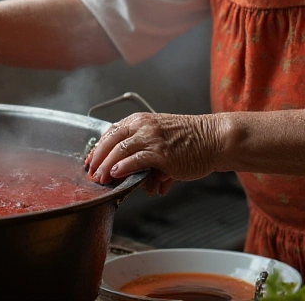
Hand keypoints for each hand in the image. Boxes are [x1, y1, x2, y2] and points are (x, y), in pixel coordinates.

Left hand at [85, 113, 223, 188]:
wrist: (214, 139)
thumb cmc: (193, 141)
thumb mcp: (164, 141)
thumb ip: (150, 160)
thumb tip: (147, 184)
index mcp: (141, 120)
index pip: (111, 132)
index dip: (97, 148)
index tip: (90, 160)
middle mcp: (143, 126)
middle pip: (110, 141)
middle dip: (97, 159)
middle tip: (91, 174)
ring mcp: (151, 138)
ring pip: (118, 151)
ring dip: (106, 167)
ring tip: (101, 180)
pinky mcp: (160, 153)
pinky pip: (134, 160)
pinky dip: (122, 168)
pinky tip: (116, 175)